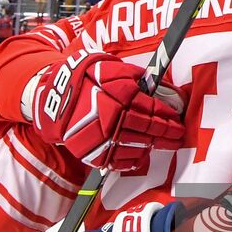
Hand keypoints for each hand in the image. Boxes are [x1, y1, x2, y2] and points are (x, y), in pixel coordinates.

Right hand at [30, 51, 183, 170]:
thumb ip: (139, 79)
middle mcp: (113, 118)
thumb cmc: (86, 79)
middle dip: (167, 134)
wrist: (53, 99)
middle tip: (178, 136)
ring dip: (153, 146)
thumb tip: (164, 90)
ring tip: (163, 144)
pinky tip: (141, 153)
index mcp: (119, 95)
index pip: (153, 110)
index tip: (177, 120)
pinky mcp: (93, 153)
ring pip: (137, 147)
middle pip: (148, 130)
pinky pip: (119, 162)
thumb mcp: (113, 69)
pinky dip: (133, 159)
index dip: (169, 117)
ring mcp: (103, 138)